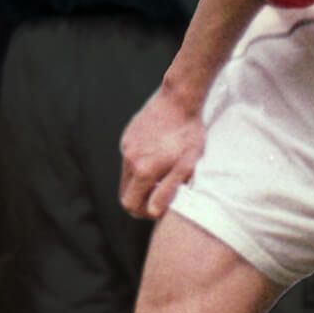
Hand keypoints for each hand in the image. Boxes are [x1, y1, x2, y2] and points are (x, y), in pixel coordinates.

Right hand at [119, 85, 206, 219]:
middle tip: (158, 198)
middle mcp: (129, 159)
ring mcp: (126, 146)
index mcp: (142, 170)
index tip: (158, 209)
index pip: (130, 204)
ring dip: (140, 182)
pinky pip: (129, 158)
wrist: (179, 100)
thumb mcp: (185, 166)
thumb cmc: (188, 134)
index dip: (143, 212)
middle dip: (139, 200)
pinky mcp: (128, 136)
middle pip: (125, 192)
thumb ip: (167, 191)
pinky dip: (140, 164)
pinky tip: (159, 155)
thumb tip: (152, 212)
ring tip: (162, 174)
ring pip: (127, 175)